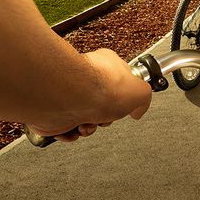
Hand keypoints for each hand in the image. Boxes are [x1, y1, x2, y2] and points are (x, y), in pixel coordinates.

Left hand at [27, 49, 151, 141]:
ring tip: (88, 124)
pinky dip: (71, 133)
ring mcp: (70, 93)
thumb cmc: (98, 88)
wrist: (68, 97)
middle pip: (102, 105)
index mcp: (108, 66)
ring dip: (89, 127)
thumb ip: (144, 99)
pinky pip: (66, 128)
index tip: (126, 105)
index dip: (125, 99)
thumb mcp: (141, 92)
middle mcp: (87, 78)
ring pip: (84, 118)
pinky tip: (75, 127)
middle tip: (105, 116)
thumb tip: (138, 109)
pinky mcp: (55, 108)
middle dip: (105, 118)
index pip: (120, 83)